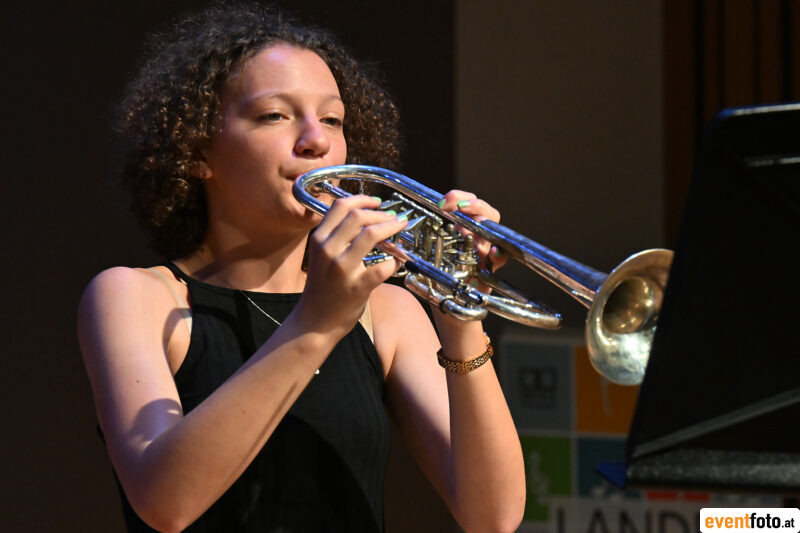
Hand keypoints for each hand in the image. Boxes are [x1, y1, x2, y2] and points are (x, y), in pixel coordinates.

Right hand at [296, 195, 406, 338]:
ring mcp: (342, 268)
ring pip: (370, 235)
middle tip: (394, 217)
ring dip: (390, 228)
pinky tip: (398, 261)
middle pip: (358, 216)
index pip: (341, 207)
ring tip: (400, 228)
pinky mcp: (357, 286)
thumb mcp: (321, 256)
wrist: (314, 323)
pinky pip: (383, 266)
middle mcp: (328, 250)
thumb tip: (366, 219)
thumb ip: (337, 238)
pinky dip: (394, 261)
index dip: (363, 199)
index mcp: (319, 239)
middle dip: (381, 213)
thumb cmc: (321, 289)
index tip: (377, 201)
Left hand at [431, 191, 507, 349]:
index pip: (466, 206)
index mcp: (461, 233)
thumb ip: (421, 245)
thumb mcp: (426, 262)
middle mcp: (477, 239)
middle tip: (455, 207)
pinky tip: (490, 254)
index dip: (459, 198)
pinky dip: (499, 254)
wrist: (450, 317)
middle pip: (485, 212)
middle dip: (473, 204)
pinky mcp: (492, 270)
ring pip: (495, 229)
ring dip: (484, 222)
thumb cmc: (438, 288)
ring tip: (471, 223)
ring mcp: (486, 253)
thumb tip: (400, 224)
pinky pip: (502, 257)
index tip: (444, 201)